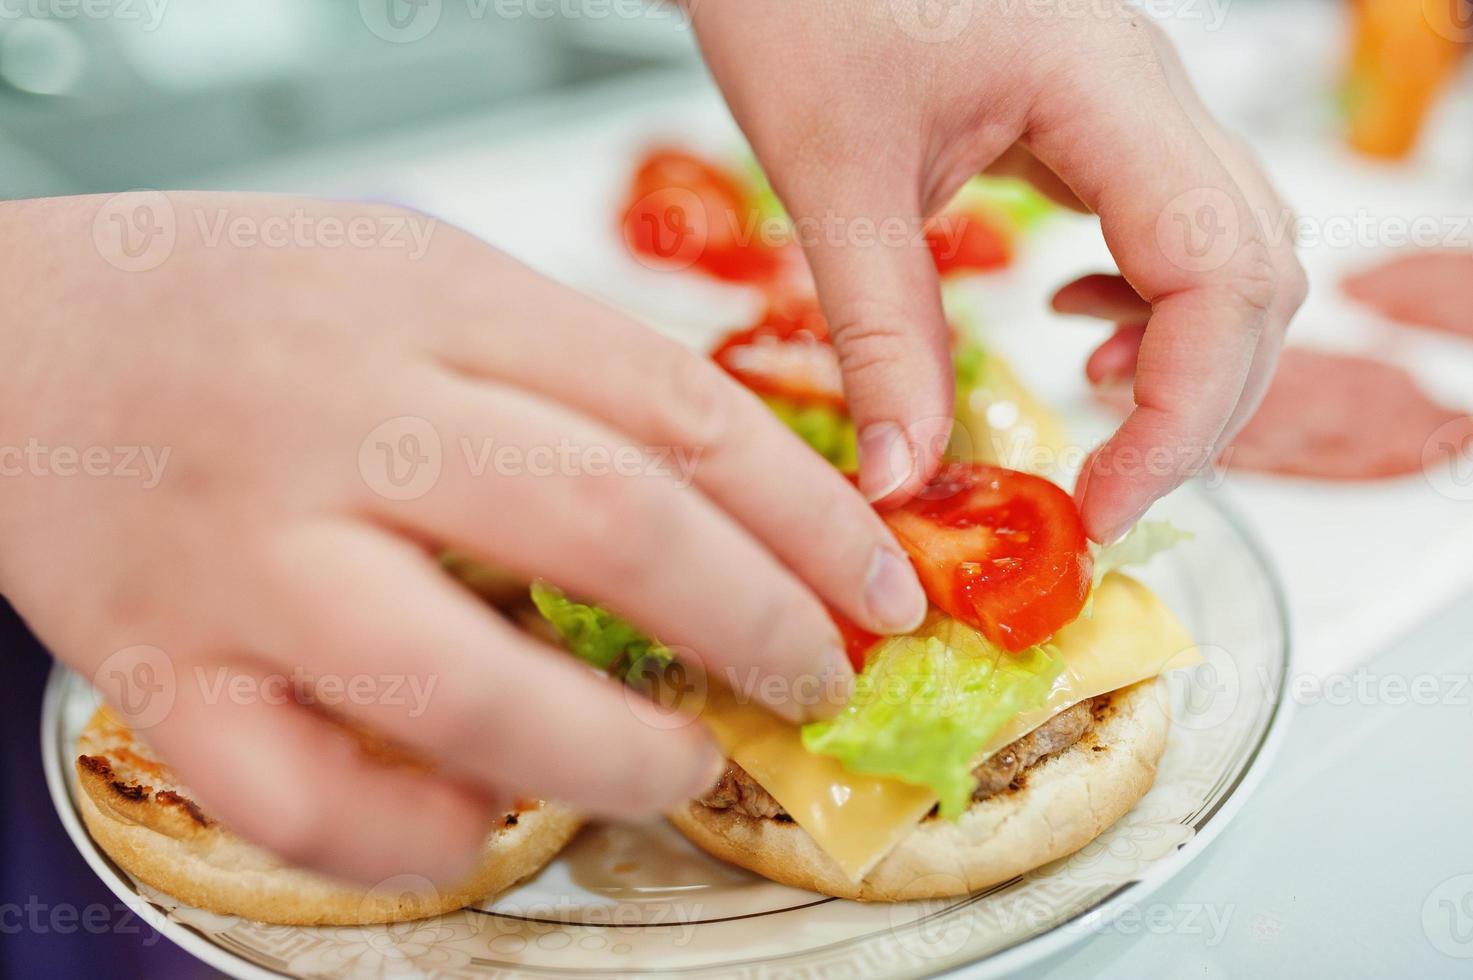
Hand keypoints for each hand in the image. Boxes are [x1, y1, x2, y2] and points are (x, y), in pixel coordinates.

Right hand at [0, 193, 925, 884]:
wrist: (9, 334)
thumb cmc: (234, 305)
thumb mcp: (418, 272)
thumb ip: (561, 367)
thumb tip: (725, 492)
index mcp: (432, 307)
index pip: (677, 412)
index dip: (807, 516)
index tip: (876, 582)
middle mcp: (346, 425)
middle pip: (610, 533)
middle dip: (755, 627)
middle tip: (814, 679)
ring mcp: (248, 552)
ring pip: (468, 686)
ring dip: (612, 754)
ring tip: (682, 771)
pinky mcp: (162, 664)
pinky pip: (306, 797)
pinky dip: (420, 835)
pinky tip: (485, 818)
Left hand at [690, 3, 1306, 539]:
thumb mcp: (835, 178)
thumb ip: (880, 336)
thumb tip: (905, 479)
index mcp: (1105, 88)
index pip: (1221, 275)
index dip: (1182, 415)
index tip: (1105, 500)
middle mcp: (1145, 91)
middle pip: (1254, 273)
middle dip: (1197, 404)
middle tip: (1106, 490)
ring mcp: (1129, 102)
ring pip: (1229, 250)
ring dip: (1185, 355)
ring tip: (1096, 407)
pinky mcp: (1094, 120)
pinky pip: (1171, 224)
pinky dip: (1147, 300)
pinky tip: (1077, 320)